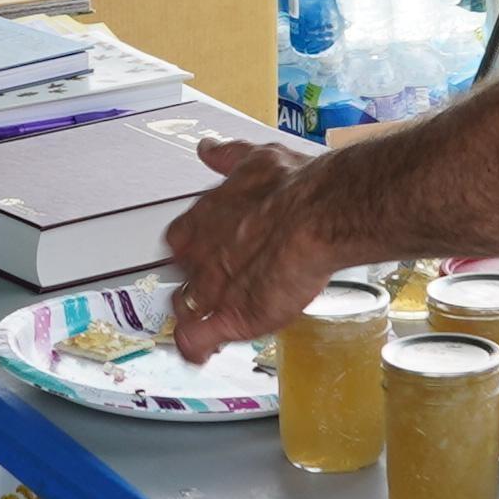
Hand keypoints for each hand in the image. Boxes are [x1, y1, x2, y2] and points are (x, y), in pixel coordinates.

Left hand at [161, 135, 341, 350]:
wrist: (320, 215)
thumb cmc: (295, 188)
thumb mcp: (256, 160)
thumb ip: (229, 158)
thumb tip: (209, 150)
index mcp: (203, 218)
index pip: (179, 240)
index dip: (191, 250)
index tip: (204, 253)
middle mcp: (200, 254)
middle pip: (180, 274)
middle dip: (194, 281)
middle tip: (217, 287)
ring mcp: (210, 288)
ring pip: (184, 307)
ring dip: (195, 313)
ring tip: (213, 318)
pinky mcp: (229, 317)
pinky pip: (196, 339)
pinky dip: (196, 345)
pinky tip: (203, 348)